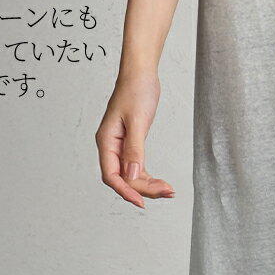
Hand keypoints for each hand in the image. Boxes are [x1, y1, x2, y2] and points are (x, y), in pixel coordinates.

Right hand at [96, 70, 174, 208]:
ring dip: (148, 184)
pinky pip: (136, 166)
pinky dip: (148, 175)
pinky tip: (160, 182)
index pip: (111, 175)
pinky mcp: (131, 142)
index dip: (125, 191)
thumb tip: (131, 175)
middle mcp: (111, 145)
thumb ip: (134, 149)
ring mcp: (120, 145)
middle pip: (123, 178)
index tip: (141, 202)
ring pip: (131, 174)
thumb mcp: (137, 120)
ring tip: (168, 190)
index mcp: (106, 140)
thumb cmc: (136, 90)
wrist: (141, 73)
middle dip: (143, 188)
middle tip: (166, 192)